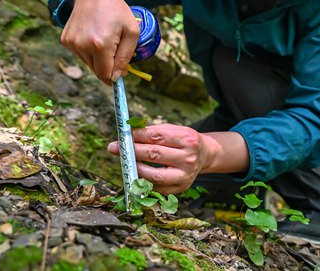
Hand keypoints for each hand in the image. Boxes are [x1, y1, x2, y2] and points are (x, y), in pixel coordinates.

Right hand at [60, 0, 139, 84]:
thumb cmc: (117, 11)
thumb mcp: (132, 32)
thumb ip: (125, 57)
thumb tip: (117, 77)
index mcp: (100, 45)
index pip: (105, 75)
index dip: (114, 77)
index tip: (121, 74)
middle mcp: (82, 45)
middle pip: (96, 71)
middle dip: (107, 65)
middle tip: (115, 48)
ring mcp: (71, 43)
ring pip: (88, 63)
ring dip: (97, 58)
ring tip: (103, 38)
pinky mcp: (65, 40)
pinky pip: (79, 54)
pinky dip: (87, 50)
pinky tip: (92, 35)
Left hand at [107, 124, 249, 194]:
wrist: (205, 155)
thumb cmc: (183, 140)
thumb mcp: (174, 130)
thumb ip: (153, 131)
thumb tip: (128, 134)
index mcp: (187, 139)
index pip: (157, 136)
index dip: (137, 136)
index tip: (122, 135)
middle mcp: (188, 158)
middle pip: (154, 154)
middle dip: (131, 151)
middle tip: (114, 148)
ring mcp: (186, 175)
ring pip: (154, 176)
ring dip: (135, 169)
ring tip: (125, 163)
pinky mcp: (182, 188)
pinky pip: (157, 188)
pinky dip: (143, 182)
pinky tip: (135, 175)